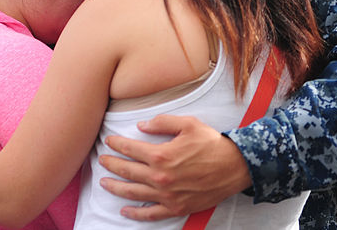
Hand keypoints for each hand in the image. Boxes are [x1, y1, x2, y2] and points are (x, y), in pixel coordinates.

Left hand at [99, 114, 250, 220]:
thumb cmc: (211, 143)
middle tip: (102, 160)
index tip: (108, 141)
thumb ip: (162, 122)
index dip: (116, 144)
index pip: (130, 149)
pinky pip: (151, 213)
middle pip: (127, 171)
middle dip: (111, 165)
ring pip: (133, 193)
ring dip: (115, 187)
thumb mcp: (188, 123)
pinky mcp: (176, 207)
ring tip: (104, 182)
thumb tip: (141, 125)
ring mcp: (167, 195)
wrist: (234, 167)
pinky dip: (135, 213)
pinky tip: (125, 210)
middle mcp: (160, 177)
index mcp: (161, 155)